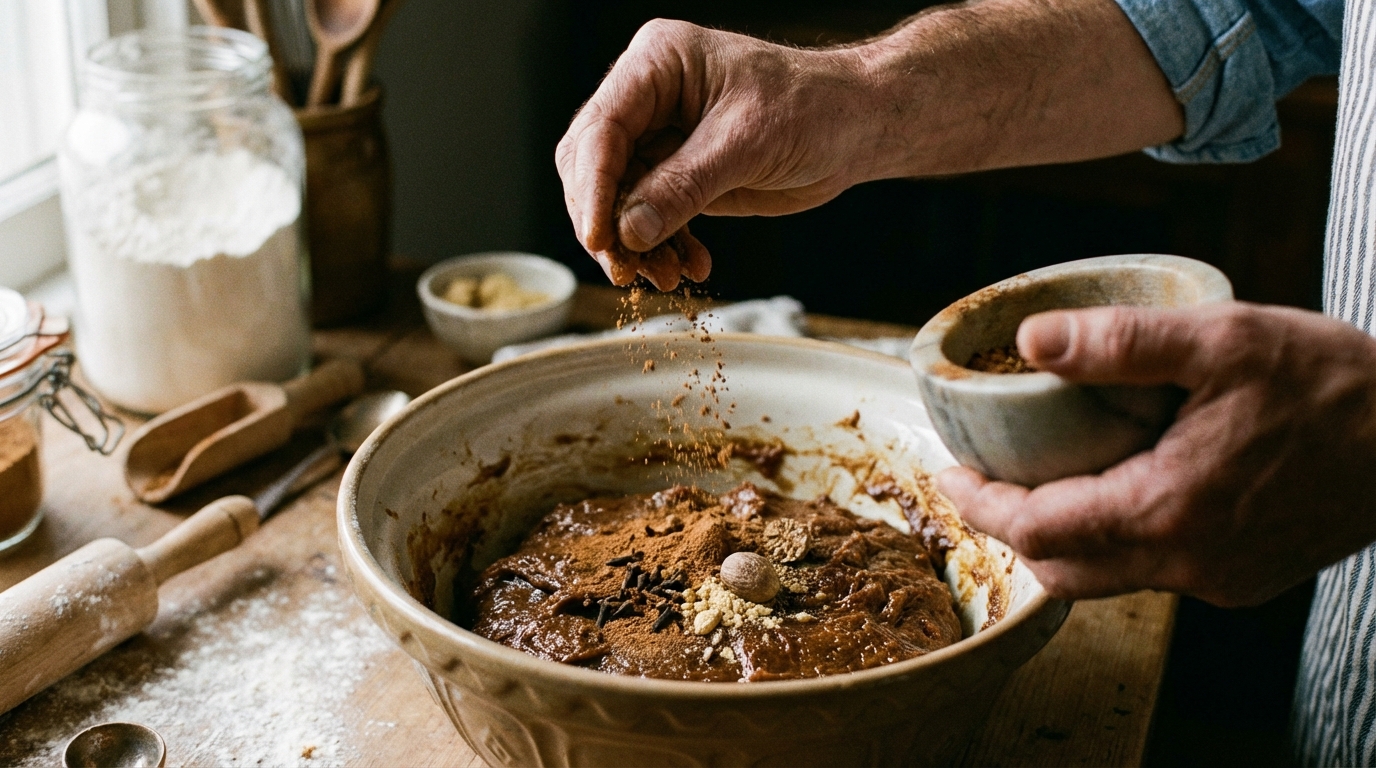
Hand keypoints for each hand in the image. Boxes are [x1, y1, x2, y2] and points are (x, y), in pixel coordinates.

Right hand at [555, 20, 875, 288]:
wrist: (856, 126)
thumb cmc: (813, 108)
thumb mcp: (746, 144)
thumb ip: (684, 187)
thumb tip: (630, 231)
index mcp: (657, 64)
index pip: (601, 128)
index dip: (594, 188)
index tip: (600, 239)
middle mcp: (648, 97)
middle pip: (594, 166)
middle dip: (608, 224)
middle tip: (624, 270)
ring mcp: (659, 136)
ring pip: (618, 200)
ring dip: (636, 245)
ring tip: (666, 277)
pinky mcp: (677, 172)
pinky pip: (649, 216)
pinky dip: (663, 247)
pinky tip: (689, 266)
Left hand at [936, 302, 1375, 606]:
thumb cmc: (1336, 384)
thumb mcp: (1224, 340)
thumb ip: (1121, 342)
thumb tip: (1030, 339)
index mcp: (1169, 510)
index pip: (1037, 530)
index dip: (979, 504)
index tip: (949, 472)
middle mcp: (1188, 562)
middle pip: (1061, 567)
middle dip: (1010, 526)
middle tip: (984, 475)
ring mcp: (1218, 580)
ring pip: (1106, 574)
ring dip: (1061, 533)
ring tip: (1041, 473)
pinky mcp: (1243, 578)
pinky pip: (1153, 570)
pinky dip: (1115, 537)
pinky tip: (1117, 485)